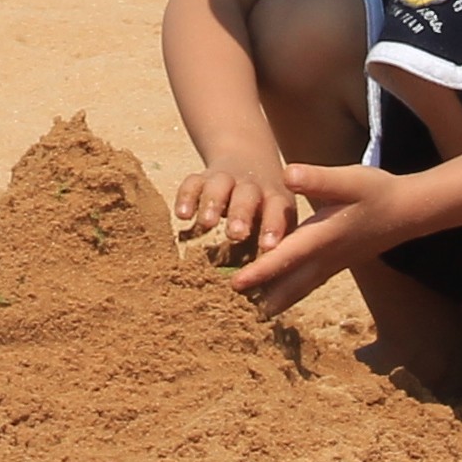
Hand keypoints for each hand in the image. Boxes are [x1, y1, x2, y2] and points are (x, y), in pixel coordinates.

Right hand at [169, 160, 301, 260]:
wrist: (250, 162)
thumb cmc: (267, 211)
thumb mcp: (280, 222)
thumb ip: (277, 251)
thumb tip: (273, 299)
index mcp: (276, 199)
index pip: (277, 209)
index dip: (273, 226)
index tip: (269, 247)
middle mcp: (251, 186)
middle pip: (247, 196)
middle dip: (241, 214)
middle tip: (236, 234)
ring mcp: (226, 179)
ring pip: (219, 185)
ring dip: (214, 203)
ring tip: (207, 224)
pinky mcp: (202, 177)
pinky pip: (192, 182)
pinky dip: (187, 197)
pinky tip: (182, 217)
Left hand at [222, 162, 414, 314]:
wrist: (411, 210)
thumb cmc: (378, 191)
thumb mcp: (349, 179)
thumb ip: (317, 179)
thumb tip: (286, 175)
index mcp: (323, 236)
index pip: (286, 257)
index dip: (260, 270)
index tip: (236, 283)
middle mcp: (328, 255)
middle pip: (291, 282)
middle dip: (264, 293)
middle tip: (236, 304)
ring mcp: (336, 262)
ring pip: (303, 286)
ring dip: (281, 297)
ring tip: (260, 310)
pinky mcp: (342, 261)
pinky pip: (313, 281)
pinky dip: (296, 289)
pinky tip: (288, 291)